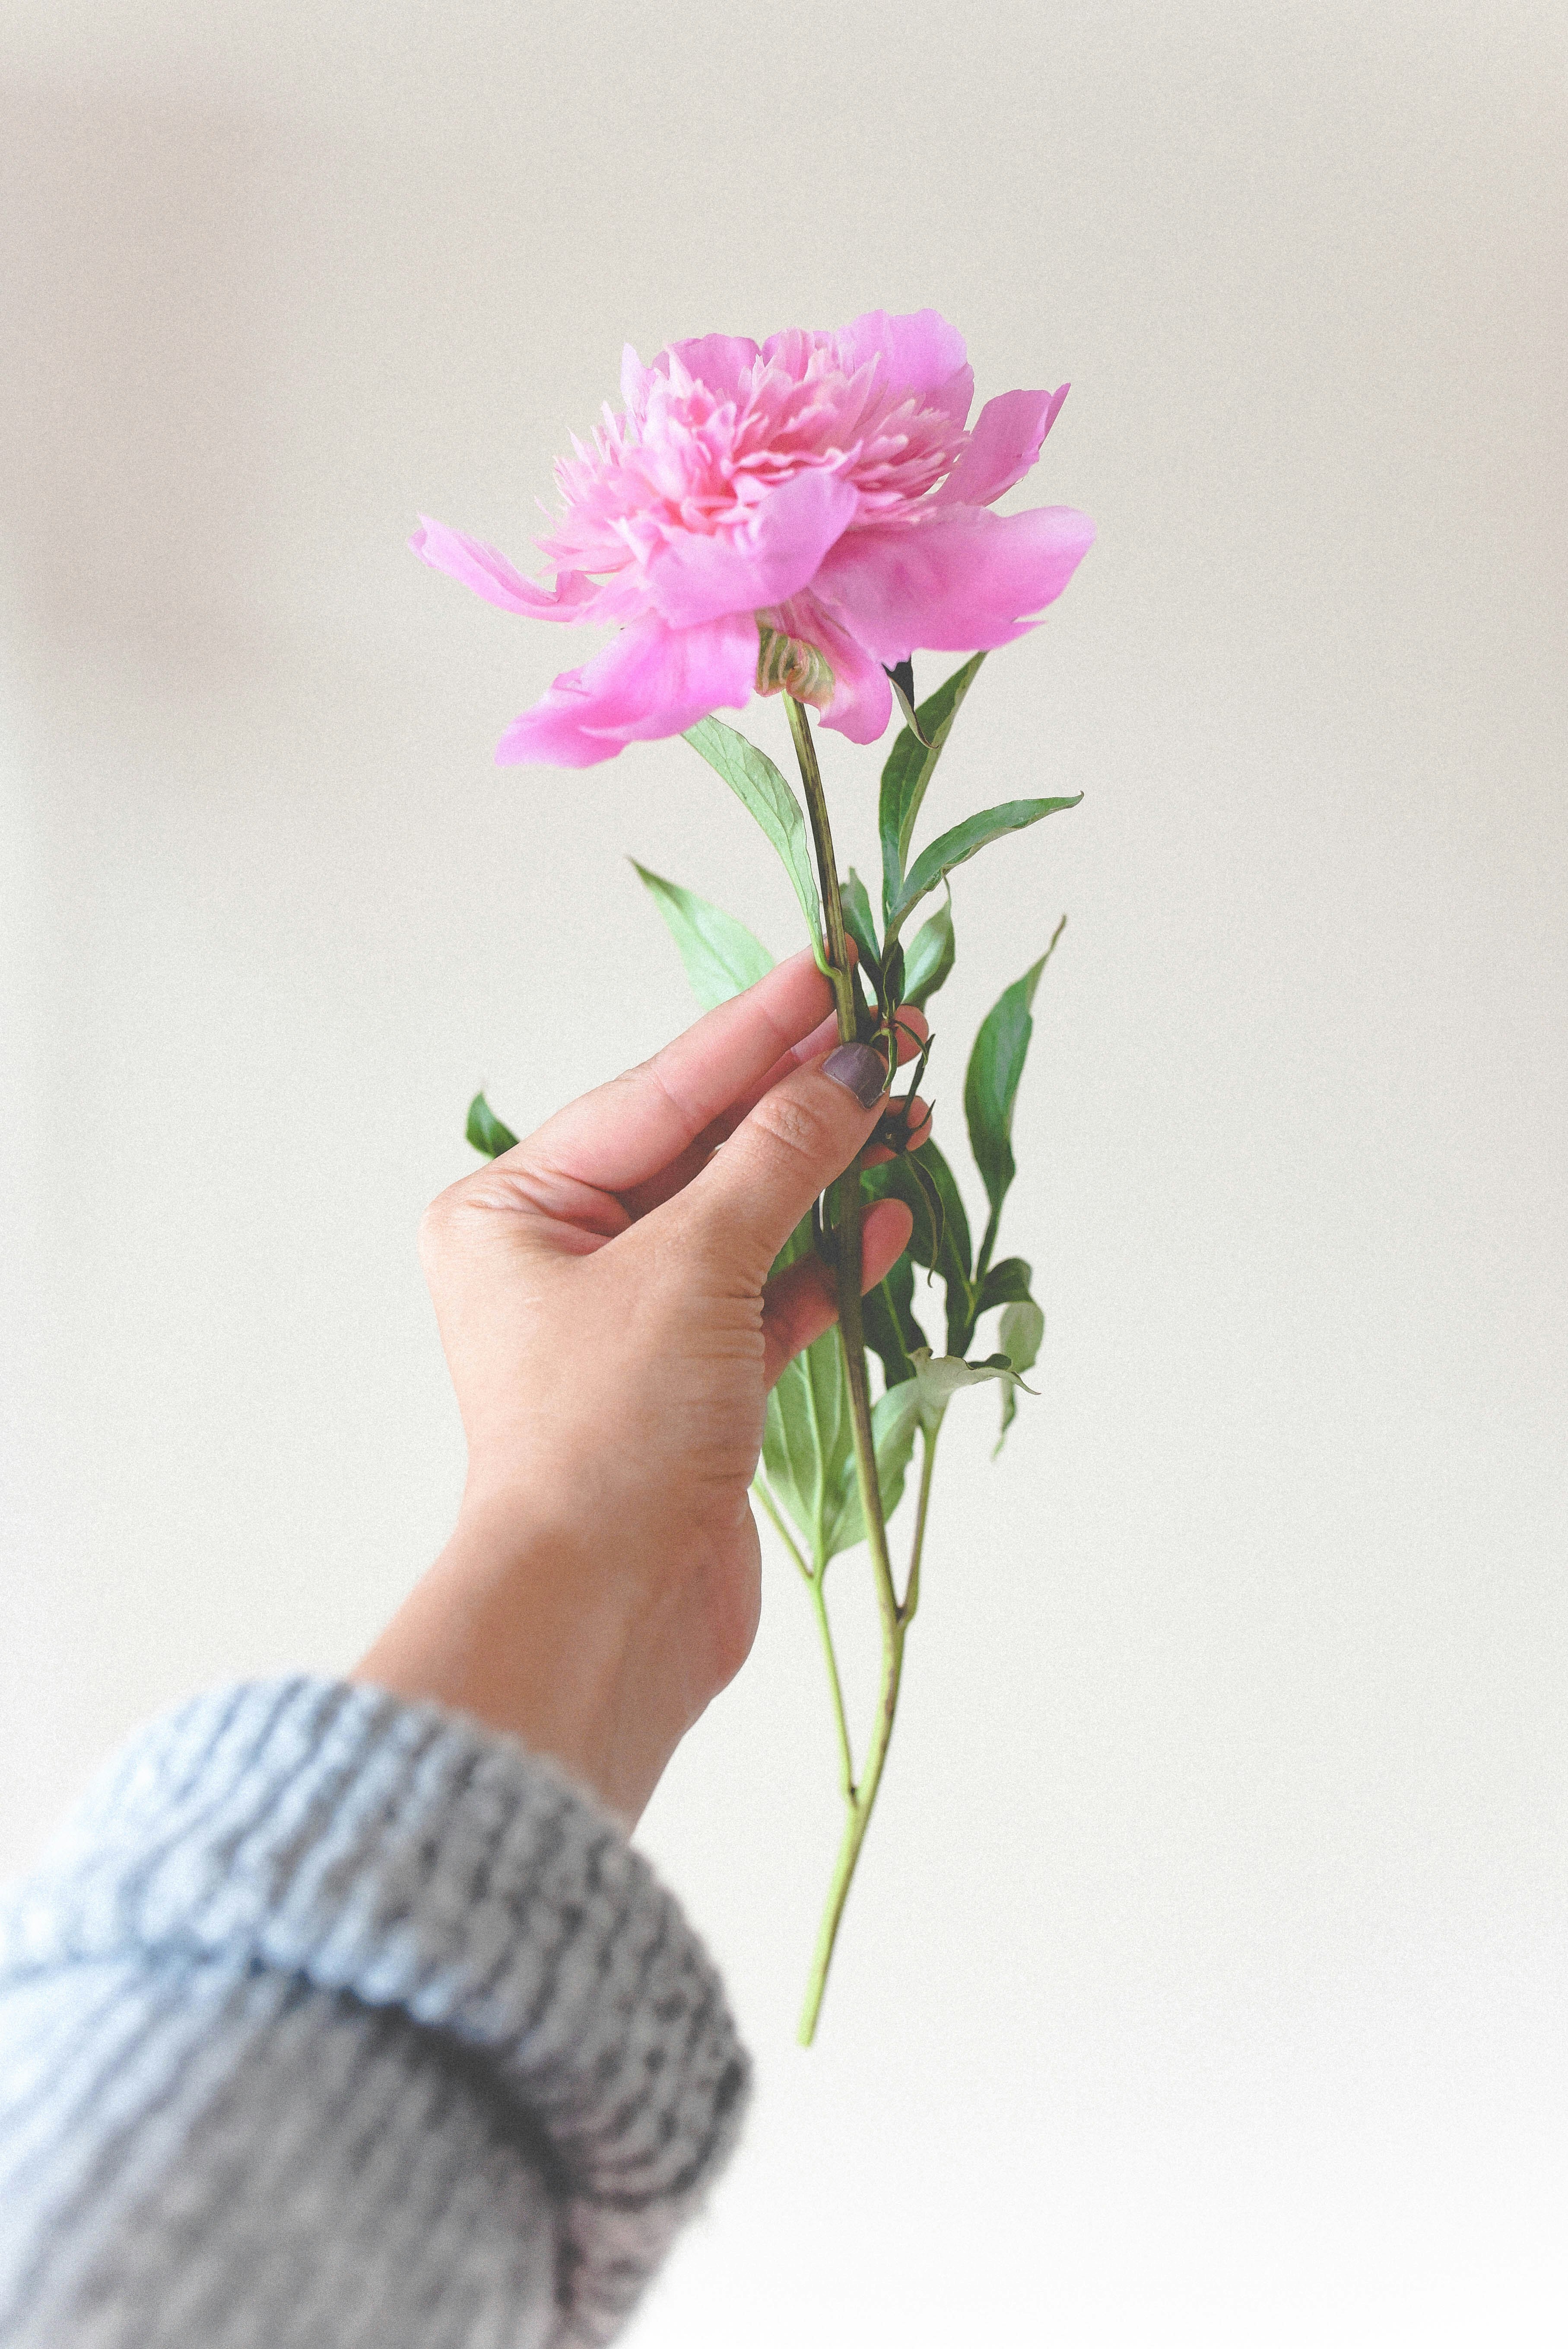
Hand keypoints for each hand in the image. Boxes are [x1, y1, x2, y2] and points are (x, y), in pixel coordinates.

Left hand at [354, 951, 928, 1822]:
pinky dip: (823, 1261)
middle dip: (797, 1097)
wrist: (603, 1616)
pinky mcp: (689, 1388)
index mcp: (512, 1212)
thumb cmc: (605, 1435)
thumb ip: (775, 1158)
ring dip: (824, 1172)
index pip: (654, 1093)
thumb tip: (843, 1072)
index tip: (828, 969)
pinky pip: (765, 1297)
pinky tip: (885, 1214)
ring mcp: (628, 1325)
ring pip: (741, 1219)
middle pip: (699, 1148)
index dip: (749, 1031)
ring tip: (906, 1111)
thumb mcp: (693, 1266)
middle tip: (893, 1029)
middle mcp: (560, 1260)